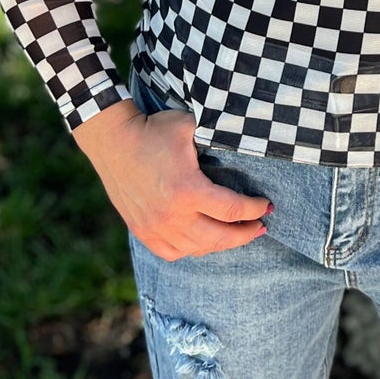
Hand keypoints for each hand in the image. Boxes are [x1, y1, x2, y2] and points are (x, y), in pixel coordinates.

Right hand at [73, 98, 271, 259]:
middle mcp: (172, 216)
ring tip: (237, 233)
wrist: (112, 142)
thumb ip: (219, 135)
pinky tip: (205, 240)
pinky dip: (194, 249)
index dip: (255, 209)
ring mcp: (156, 228)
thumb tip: (248, 139)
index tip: (266, 205)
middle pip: (220, 238)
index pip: (233, 210)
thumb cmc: (155, 130)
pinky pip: (174, 253)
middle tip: (260, 227)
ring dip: (222, 243)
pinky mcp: (143, 232)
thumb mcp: (191, 126)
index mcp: (188, 190)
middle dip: (246, 234)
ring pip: (199, 249)